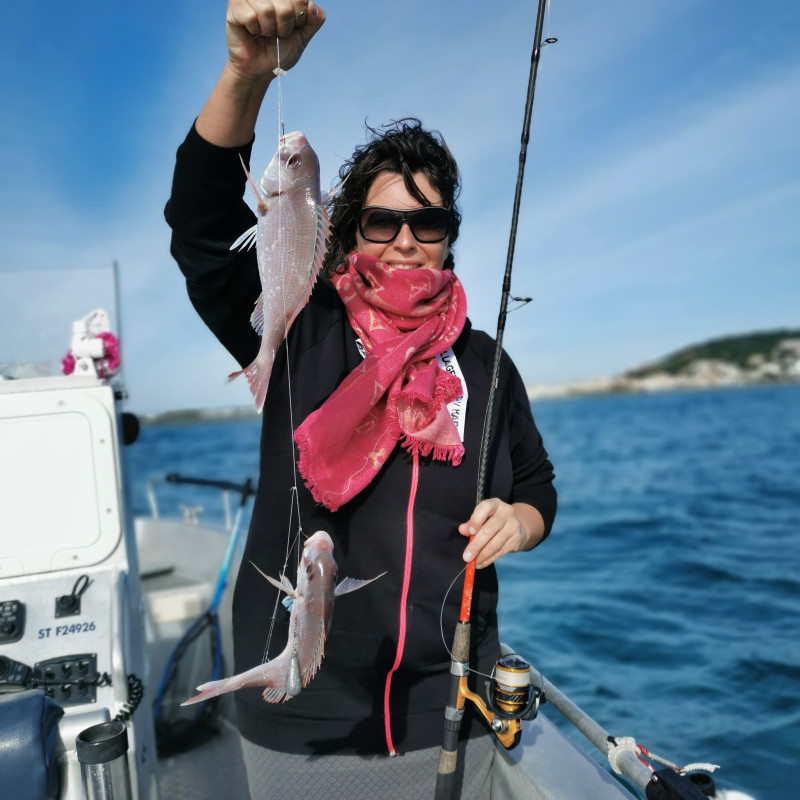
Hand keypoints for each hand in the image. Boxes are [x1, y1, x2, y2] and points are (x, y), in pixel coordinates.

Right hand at [196, 0, 324, 146]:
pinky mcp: (234, 5)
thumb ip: (313, 21)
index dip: (298, 18)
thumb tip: (312, 7)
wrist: (260, 69)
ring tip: (265, 33)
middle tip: (277, 33)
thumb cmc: (280, 50)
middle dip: (285, 27)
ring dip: (269, 30)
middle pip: (285, 5)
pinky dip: (255, 30)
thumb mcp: (302, 37)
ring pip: (267, 10)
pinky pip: (251, 16)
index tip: (291, 27)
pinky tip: (252, 31)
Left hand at [459, 499, 544, 568]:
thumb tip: (462, 530)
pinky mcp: (517, 539)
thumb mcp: (483, 518)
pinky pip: (501, 551)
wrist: (517, 526)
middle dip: (476, 545)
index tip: (470, 532)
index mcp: (495, 504)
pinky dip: (489, 559)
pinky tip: (482, 563)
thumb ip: (471, 523)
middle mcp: (506, 512)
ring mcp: (513, 526)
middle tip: (467, 557)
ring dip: (482, 555)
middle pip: (489, 530)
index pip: (485, 507)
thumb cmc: (493, 521)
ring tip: (473, 563)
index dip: (476, 519)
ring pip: (495, 543)